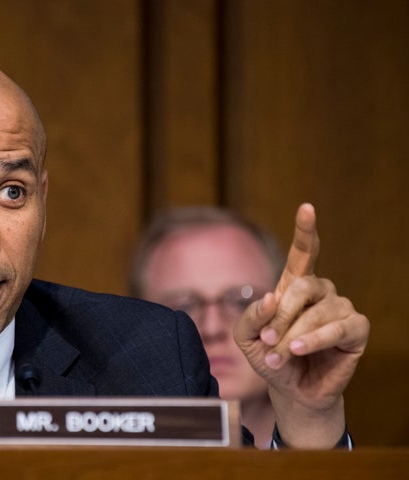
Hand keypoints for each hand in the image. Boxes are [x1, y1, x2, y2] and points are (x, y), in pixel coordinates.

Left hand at [234, 203, 369, 447]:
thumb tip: (270, 296)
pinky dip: (316, 339)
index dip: (305, 230)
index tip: (306, 207)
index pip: (303, 252)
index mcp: (294, 286)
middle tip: (268, 339)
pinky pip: (340, 327)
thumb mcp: (246, 337)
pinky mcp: (356, 330)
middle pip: (304, 285)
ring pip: (319, 310)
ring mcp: (340, 308)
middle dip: (282, 314)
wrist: (289, 390)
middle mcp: (320, 292)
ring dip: (294, 335)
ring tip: (279, 355)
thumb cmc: (267, 356)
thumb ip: (250, 316)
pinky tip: (300, 350)